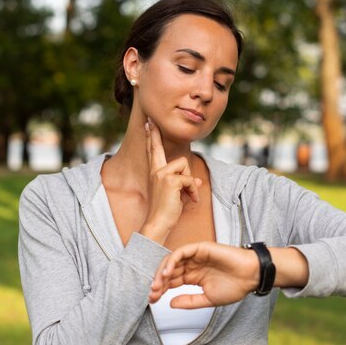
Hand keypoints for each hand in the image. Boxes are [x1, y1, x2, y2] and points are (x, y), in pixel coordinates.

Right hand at [140, 118, 201, 243]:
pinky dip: (194, 191)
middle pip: (157, 148)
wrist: (159, 224)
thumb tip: (197, 178)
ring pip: (184, 165)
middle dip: (154, 134)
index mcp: (155, 173)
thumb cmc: (168, 211)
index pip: (153, 152)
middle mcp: (156, 171)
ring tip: (187, 195)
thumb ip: (186, 183)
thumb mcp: (179, 194)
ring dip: (190, 181)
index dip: (151, 138)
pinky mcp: (170, 180)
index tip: (148, 124)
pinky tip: (191, 200)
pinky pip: (190, 179)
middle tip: (149, 121)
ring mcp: (162, 174)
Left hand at [149, 242, 259, 307]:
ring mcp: (196, 256)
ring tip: (158, 284)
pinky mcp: (201, 248)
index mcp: (193, 277)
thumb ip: (189, 301)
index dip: (161, 290)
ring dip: (162, 272)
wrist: (251, 276)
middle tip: (151, 294)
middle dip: (158, 282)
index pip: (172, 282)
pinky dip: (173, 260)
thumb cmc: (235, 287)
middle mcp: (192, 265)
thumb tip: (170, 304)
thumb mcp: (208, 299)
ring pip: (172, 260)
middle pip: (169, 271)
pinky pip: (182, 252)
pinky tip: (168, 272)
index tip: (152, 300)